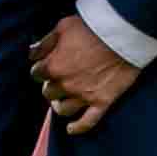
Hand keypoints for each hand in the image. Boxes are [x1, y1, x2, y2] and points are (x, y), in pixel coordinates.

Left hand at [27, 13, 141, 134]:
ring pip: (63, 109)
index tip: (48, 63)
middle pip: (48, 92)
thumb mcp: (63, 26)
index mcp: (53, 66)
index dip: (42, 68)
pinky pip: (88, 121)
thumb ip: (44, 43)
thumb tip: (31, 53)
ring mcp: (83, 95)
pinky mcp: (102, 101)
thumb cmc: (92, 26)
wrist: (124, 32)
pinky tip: (71, 129)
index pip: (36, 73)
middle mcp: (65, 84)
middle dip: (52, 85)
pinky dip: (78, 127)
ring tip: (62, 100)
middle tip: (60, 77)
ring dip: (60, 104)